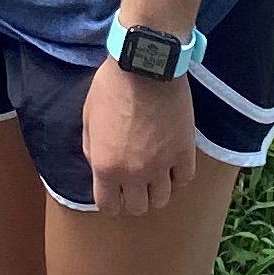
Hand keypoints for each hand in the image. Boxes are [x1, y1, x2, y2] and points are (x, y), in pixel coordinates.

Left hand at [84, 61, 198, 217]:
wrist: (146, 66)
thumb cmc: (111, 87)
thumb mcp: (88, 118)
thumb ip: (92, 149)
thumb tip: (99, 167)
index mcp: (106, 166)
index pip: (108, 206)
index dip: (111, 202)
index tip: (115, 193)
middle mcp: (134, 173)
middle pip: (138, 208)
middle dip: (134, 198)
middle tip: (135, 183)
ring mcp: (162, 165)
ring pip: (162, 199)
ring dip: (157, 190)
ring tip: (156, 174)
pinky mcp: (184, 152)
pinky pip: (185, 179)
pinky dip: (178, 175)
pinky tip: (173, 162)